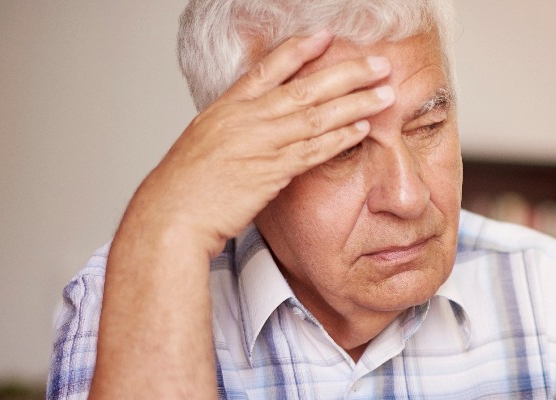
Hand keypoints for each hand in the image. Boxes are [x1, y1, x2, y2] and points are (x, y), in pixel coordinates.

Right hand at [91, 31, 394, 397]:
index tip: (326, 35)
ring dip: (355, 103)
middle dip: (346, 72)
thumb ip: (235, 124)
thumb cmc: (184, 185)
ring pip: (318, 116)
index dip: (300, 49)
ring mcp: (261, 143)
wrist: (171, 215)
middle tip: (378, 62)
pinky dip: (341, 138)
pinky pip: (315, 150)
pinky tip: (364, 128)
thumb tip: (259, 118)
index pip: (269, 67)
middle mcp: (247, 118)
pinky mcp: (273, 171)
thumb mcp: (205, 140)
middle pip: (306, 87)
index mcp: (227, 106)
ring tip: (385, 92)